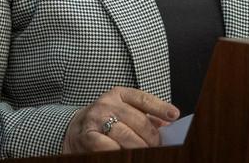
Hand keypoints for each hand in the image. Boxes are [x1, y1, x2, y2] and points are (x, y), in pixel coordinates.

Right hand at [62, 86, 179, 153]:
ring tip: (146, 152)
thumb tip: (167, 122)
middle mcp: (107, 104)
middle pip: (138, 120)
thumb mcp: (123, 110)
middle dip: (152, 137)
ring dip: (139, 147)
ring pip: (126, 136)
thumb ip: (143, 114)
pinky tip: (126, 154)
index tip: (174, 115)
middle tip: (158, 146)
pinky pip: (110, 147)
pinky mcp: (88, 137)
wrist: (74, 129)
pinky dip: (121, 152)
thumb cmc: (104, 120)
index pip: (143, 98)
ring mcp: (96, 119)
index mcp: (118, 94)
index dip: (160, 107)